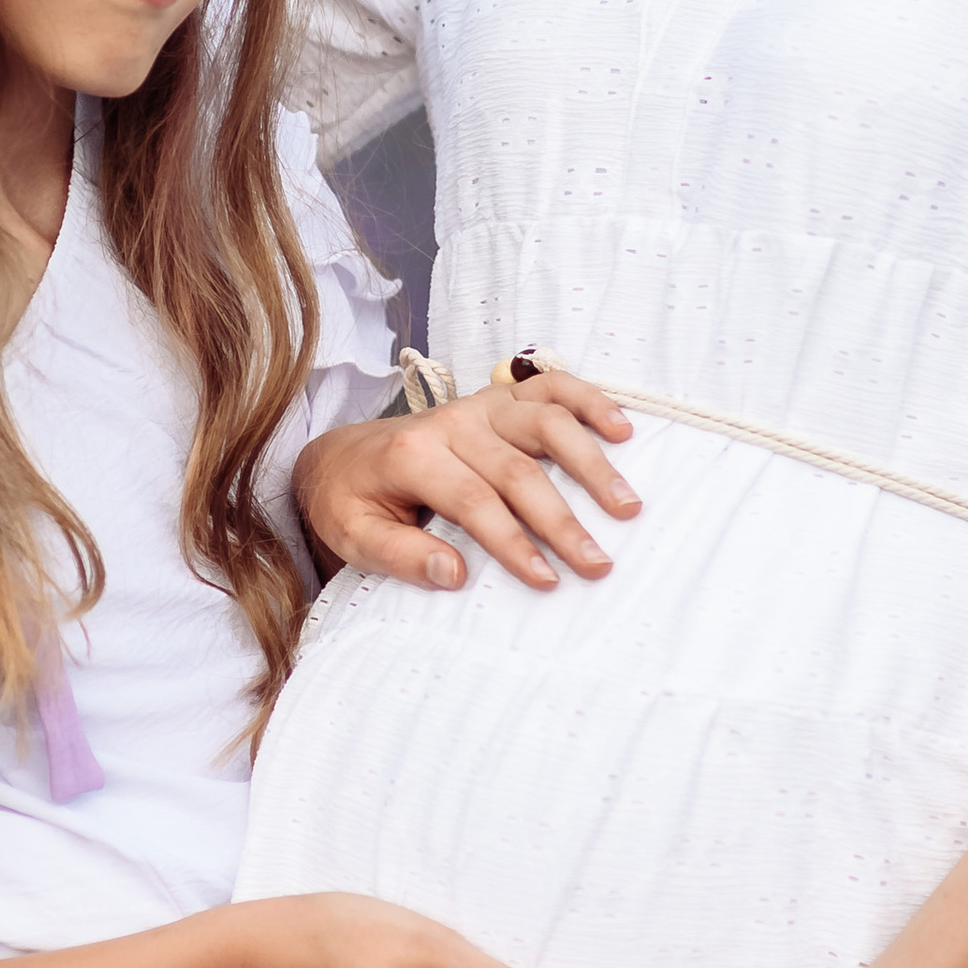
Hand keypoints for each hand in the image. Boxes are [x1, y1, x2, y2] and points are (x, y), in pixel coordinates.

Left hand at [292, 371, 639, 594]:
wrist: (340, 454)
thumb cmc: (351, 501)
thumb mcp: (353, 537)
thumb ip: (401, 556)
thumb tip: (456, 574)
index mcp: (411, 456)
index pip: (472, 501)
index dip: (512, 541)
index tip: (546, 580)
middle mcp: (451, 422)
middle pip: (517, 469)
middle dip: (562, 520)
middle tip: (598, 562)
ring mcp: (479, 405)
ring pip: (545, 422)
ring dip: (590, 461)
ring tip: (626, 503)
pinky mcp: (498, 398)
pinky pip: (550, 387)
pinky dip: (589, 400)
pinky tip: (622, 429)